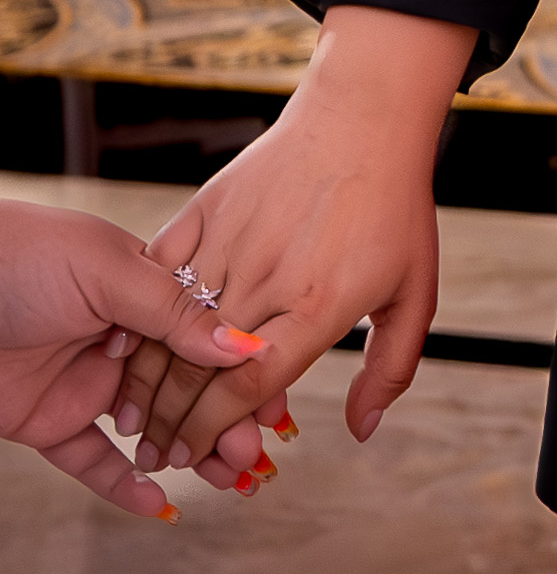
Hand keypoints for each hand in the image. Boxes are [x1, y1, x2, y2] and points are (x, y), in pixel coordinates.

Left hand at [0, 201, 270, 517]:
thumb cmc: (20, 256)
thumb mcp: (107, 270)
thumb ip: (175, 311)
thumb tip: (244, 345)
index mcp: (147, 291)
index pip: (211, 340)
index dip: (247, 374)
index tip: (278, 405)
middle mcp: (125, 339)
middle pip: (190, 390)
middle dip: (228, 423)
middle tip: (259, 457)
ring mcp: (89, 381)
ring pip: (152, 430)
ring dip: (192, 456)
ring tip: (229, 482)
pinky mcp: (49, 421)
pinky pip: (92, 461)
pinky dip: (124, 485)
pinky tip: (161, 503)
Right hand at [108, 6, 473, 478]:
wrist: (365, 117)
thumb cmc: (395, 205)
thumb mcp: (415, 291)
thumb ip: (391, 367)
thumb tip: (362, 430)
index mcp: (318, 305)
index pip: (249, 387)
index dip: (213, 431)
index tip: (194, 456)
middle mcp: (268, 277)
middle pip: (199, 368)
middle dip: (168, 423)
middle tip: (152, 454)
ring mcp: (232, 241)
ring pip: (170, 327)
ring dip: (145, 380)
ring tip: (132, 419)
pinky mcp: (207, 209)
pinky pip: (160, 270)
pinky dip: (138, 312)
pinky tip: (125, 346)